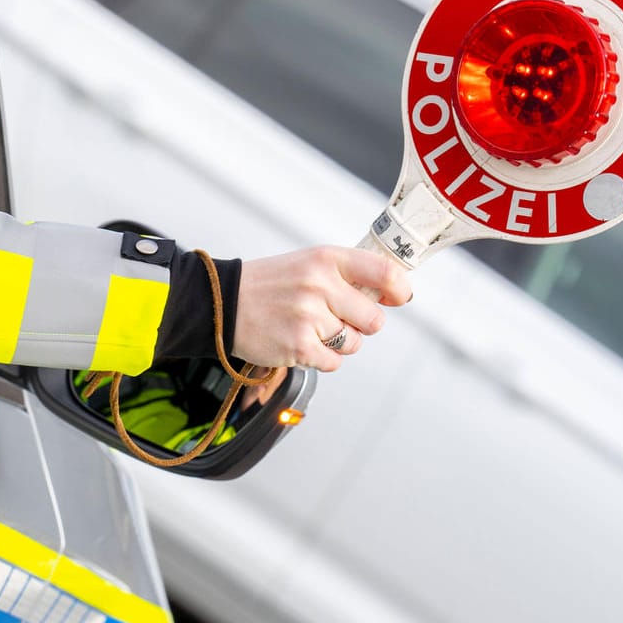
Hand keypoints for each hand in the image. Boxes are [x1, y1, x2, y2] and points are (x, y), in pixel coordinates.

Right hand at [232, 246, 411, 371]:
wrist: (222, 303)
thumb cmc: (269, 284)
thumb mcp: (308, 263)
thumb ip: (347, 274)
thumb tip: (390, 292)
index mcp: (326, 259)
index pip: (384, 272)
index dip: (399, 289)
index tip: (398, 298)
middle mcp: (319, 285)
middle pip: (374, 319)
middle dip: (361, 324)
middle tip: (336, 318)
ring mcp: (309, 317)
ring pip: (353, 343)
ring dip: (338, 343)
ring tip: (311, 329)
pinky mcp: (298, 346)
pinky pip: (333, 362)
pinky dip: (321, 358)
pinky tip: (301, 342)